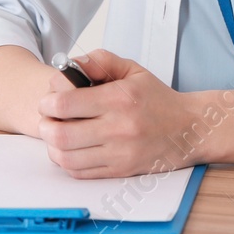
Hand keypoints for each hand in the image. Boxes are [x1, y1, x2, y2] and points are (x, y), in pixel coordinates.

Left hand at [36, 49, 208, 178]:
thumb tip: (71, 64)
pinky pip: (80, 172)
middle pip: (60, 134)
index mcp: (119, 99)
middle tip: (48, 119)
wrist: (188, 129)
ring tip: (57, 134)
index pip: (66, 104)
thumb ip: (100, 61)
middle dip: (45, 125)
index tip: (49, 100)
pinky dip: (66, 161)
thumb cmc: (157, 99)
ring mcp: (118, 153)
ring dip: (53, 145)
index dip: (48, 101)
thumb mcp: (132, 70)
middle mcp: (118, 128)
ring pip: (66, 157)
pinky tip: (71, 149)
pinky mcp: (119, 171)